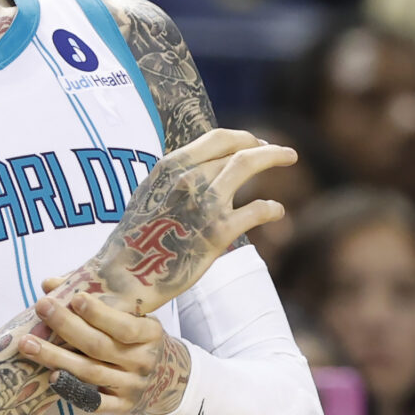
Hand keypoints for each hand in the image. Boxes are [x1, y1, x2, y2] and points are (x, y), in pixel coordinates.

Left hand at [17, 279, 189, 414]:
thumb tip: (50, 283)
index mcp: (149, 334)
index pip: (124, 325)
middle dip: (67, 326)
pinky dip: (71, 390)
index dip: (99, 313)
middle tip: (42, 308)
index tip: (74, 298)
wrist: (168, 380)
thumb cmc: (139, 340)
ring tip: (28, 344)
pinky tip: (50, 376)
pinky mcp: (122, 408)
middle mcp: (142, 361)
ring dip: (55, 357)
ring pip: (90, 372)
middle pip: (99, 346)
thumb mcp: (133, 317)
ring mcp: (132, 387)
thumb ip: (97, 300)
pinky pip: (94, 402)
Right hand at [75, 129, 295, 313]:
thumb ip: (174, 180)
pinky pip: (257, 210)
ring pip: (249, 165)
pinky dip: (272, 208)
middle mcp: (188, 179)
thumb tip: (200, 171)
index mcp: (169, 167)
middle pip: (237, 149)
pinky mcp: (218, 233)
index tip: (254, 142)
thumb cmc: (135, 241)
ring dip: (274, 157)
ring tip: (289, 158)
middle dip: (262, 146)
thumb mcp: (148, 196)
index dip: (241, 137)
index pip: (216, 139)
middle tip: (278, 152)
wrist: (124, 277)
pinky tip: (278, 211)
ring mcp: (205, 204)